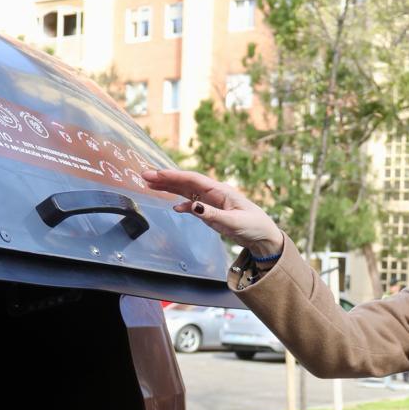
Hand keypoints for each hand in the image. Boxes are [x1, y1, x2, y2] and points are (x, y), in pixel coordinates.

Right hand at [142, 168, 284, 257]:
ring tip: (151, 184)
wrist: (263, 235)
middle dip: (166, 178)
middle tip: (145, 175)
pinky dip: (183, 204)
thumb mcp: (233, 222)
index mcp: (220, 190)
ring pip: (187, 191)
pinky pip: (193, 204)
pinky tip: (174, 206)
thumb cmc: (253, 225)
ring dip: (170, 187)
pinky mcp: (212, 211)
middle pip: (186, 182)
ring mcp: (212, 201)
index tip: (156, 174)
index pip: (192, 179)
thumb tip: (192, 206)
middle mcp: (214, 192)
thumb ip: (212, 215)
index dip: (173, 176)